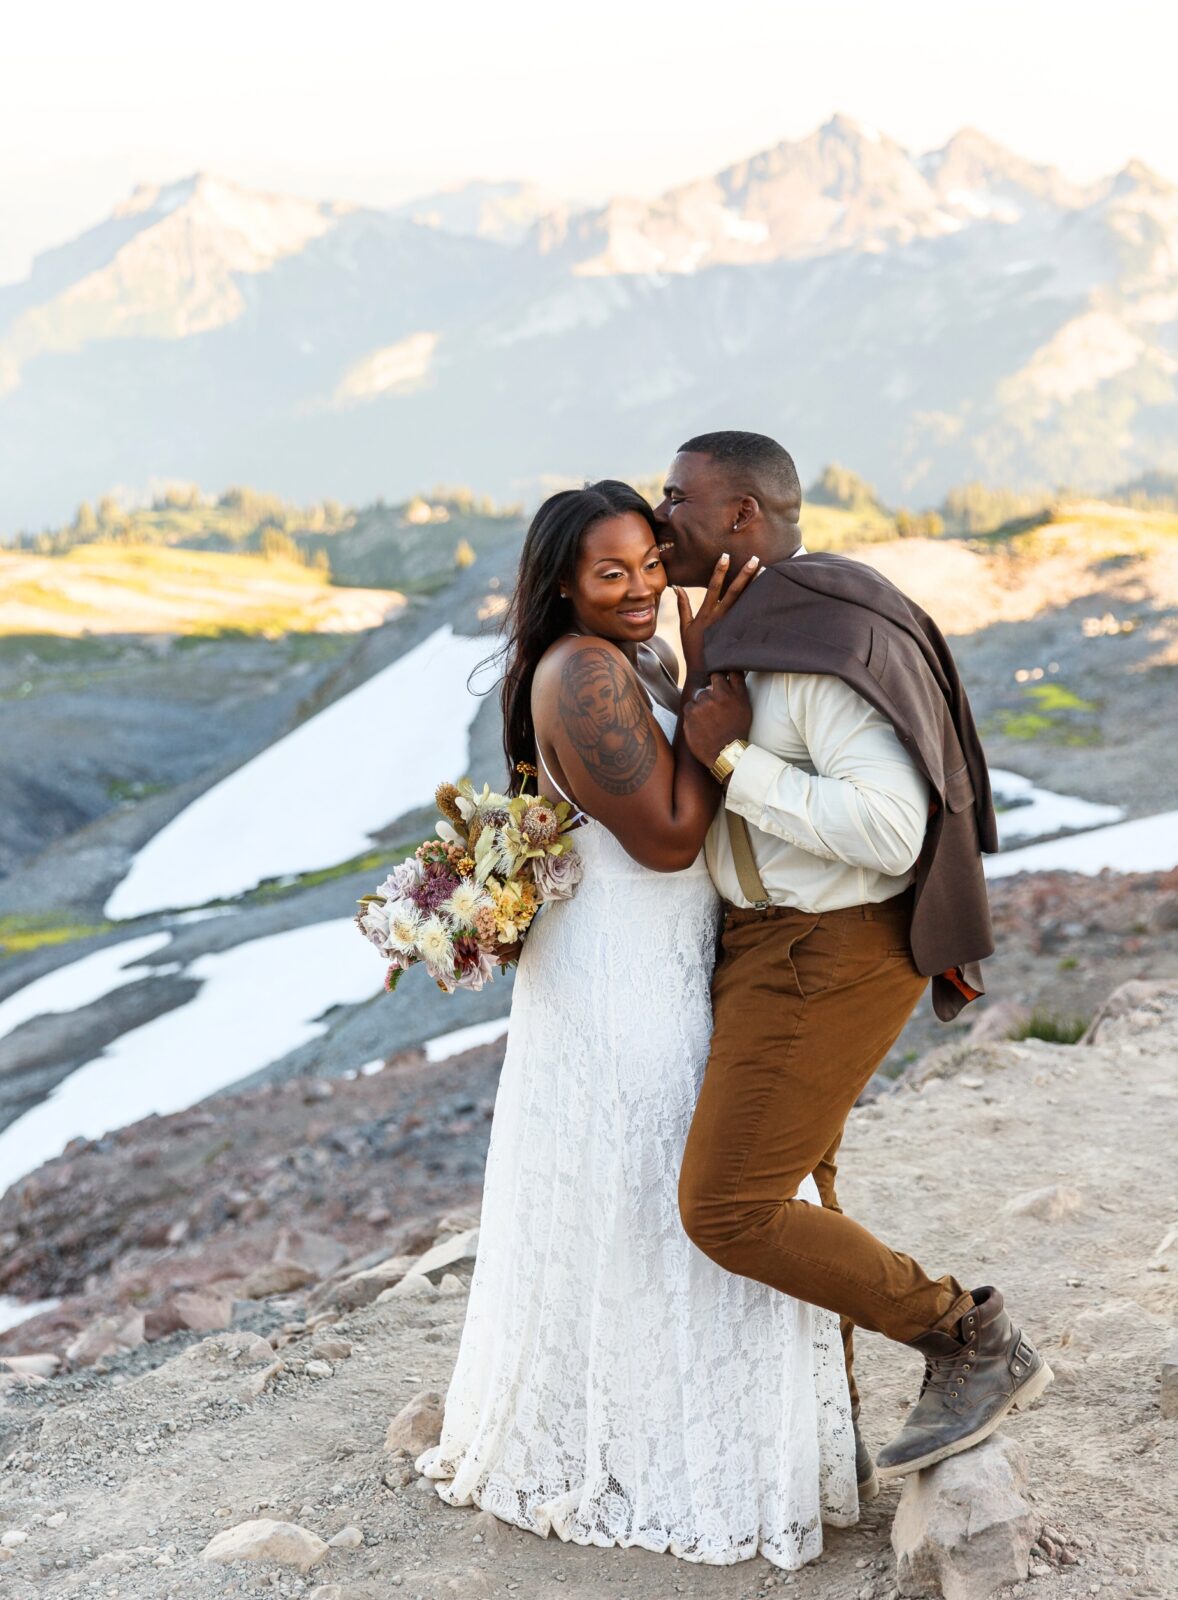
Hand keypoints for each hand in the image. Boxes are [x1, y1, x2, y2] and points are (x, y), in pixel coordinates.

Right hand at [674, 553, 760, 679]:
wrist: (704, 674)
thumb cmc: (693, 651)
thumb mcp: (685, 628)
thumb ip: (683, 606)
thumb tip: (677, 588)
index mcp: (706, 614)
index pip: (714, 587)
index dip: (719, 571)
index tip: (726, 556)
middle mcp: (720, 618)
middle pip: (734, 592)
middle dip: (744, 574)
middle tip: (754, 559)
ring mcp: (731, 626)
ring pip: (745, 603)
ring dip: (754, 587)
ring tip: (765, 572)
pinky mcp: (738, 636)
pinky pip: (750, 618)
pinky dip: (758, 607)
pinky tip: (768, 597)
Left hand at [682, 672, 752, 770]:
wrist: (725, 754)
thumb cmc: (737, 732)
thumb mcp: (745, 709)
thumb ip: (738, 689)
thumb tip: (730, 673)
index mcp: (736, 694)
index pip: (729, 671)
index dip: (725, 672)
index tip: (723, 678)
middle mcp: (720, 695)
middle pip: (713, 679)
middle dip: (713, 687)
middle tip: (715, 703)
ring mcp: (704, 703)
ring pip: (700, 694)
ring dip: (703, 702)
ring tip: (709, 719)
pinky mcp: (691, 712)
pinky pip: (689, 705)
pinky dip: (693, 713)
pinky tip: (700, 724)